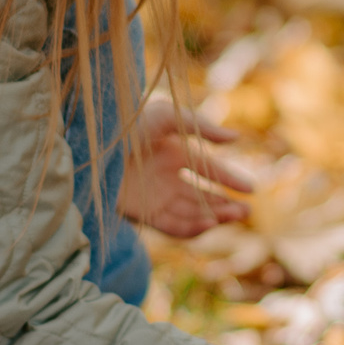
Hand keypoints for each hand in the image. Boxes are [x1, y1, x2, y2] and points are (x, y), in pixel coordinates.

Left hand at [116, 99, 252, 238]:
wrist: (91, 149)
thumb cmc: (126, 125)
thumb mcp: (165, 116)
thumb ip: (202, 127)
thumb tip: (237, 137)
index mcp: (174, 153)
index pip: (209, 170)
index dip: (230, 179)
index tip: (252, 189)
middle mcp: (167, 177)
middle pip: (203, 196)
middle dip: (226, 204)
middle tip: (247, 212)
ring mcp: (156, 197)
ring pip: (192, 213)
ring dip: (215, 217)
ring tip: (234, 217)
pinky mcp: (144, 215)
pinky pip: (174, 226)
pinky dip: (193, 228)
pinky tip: (211, 224)